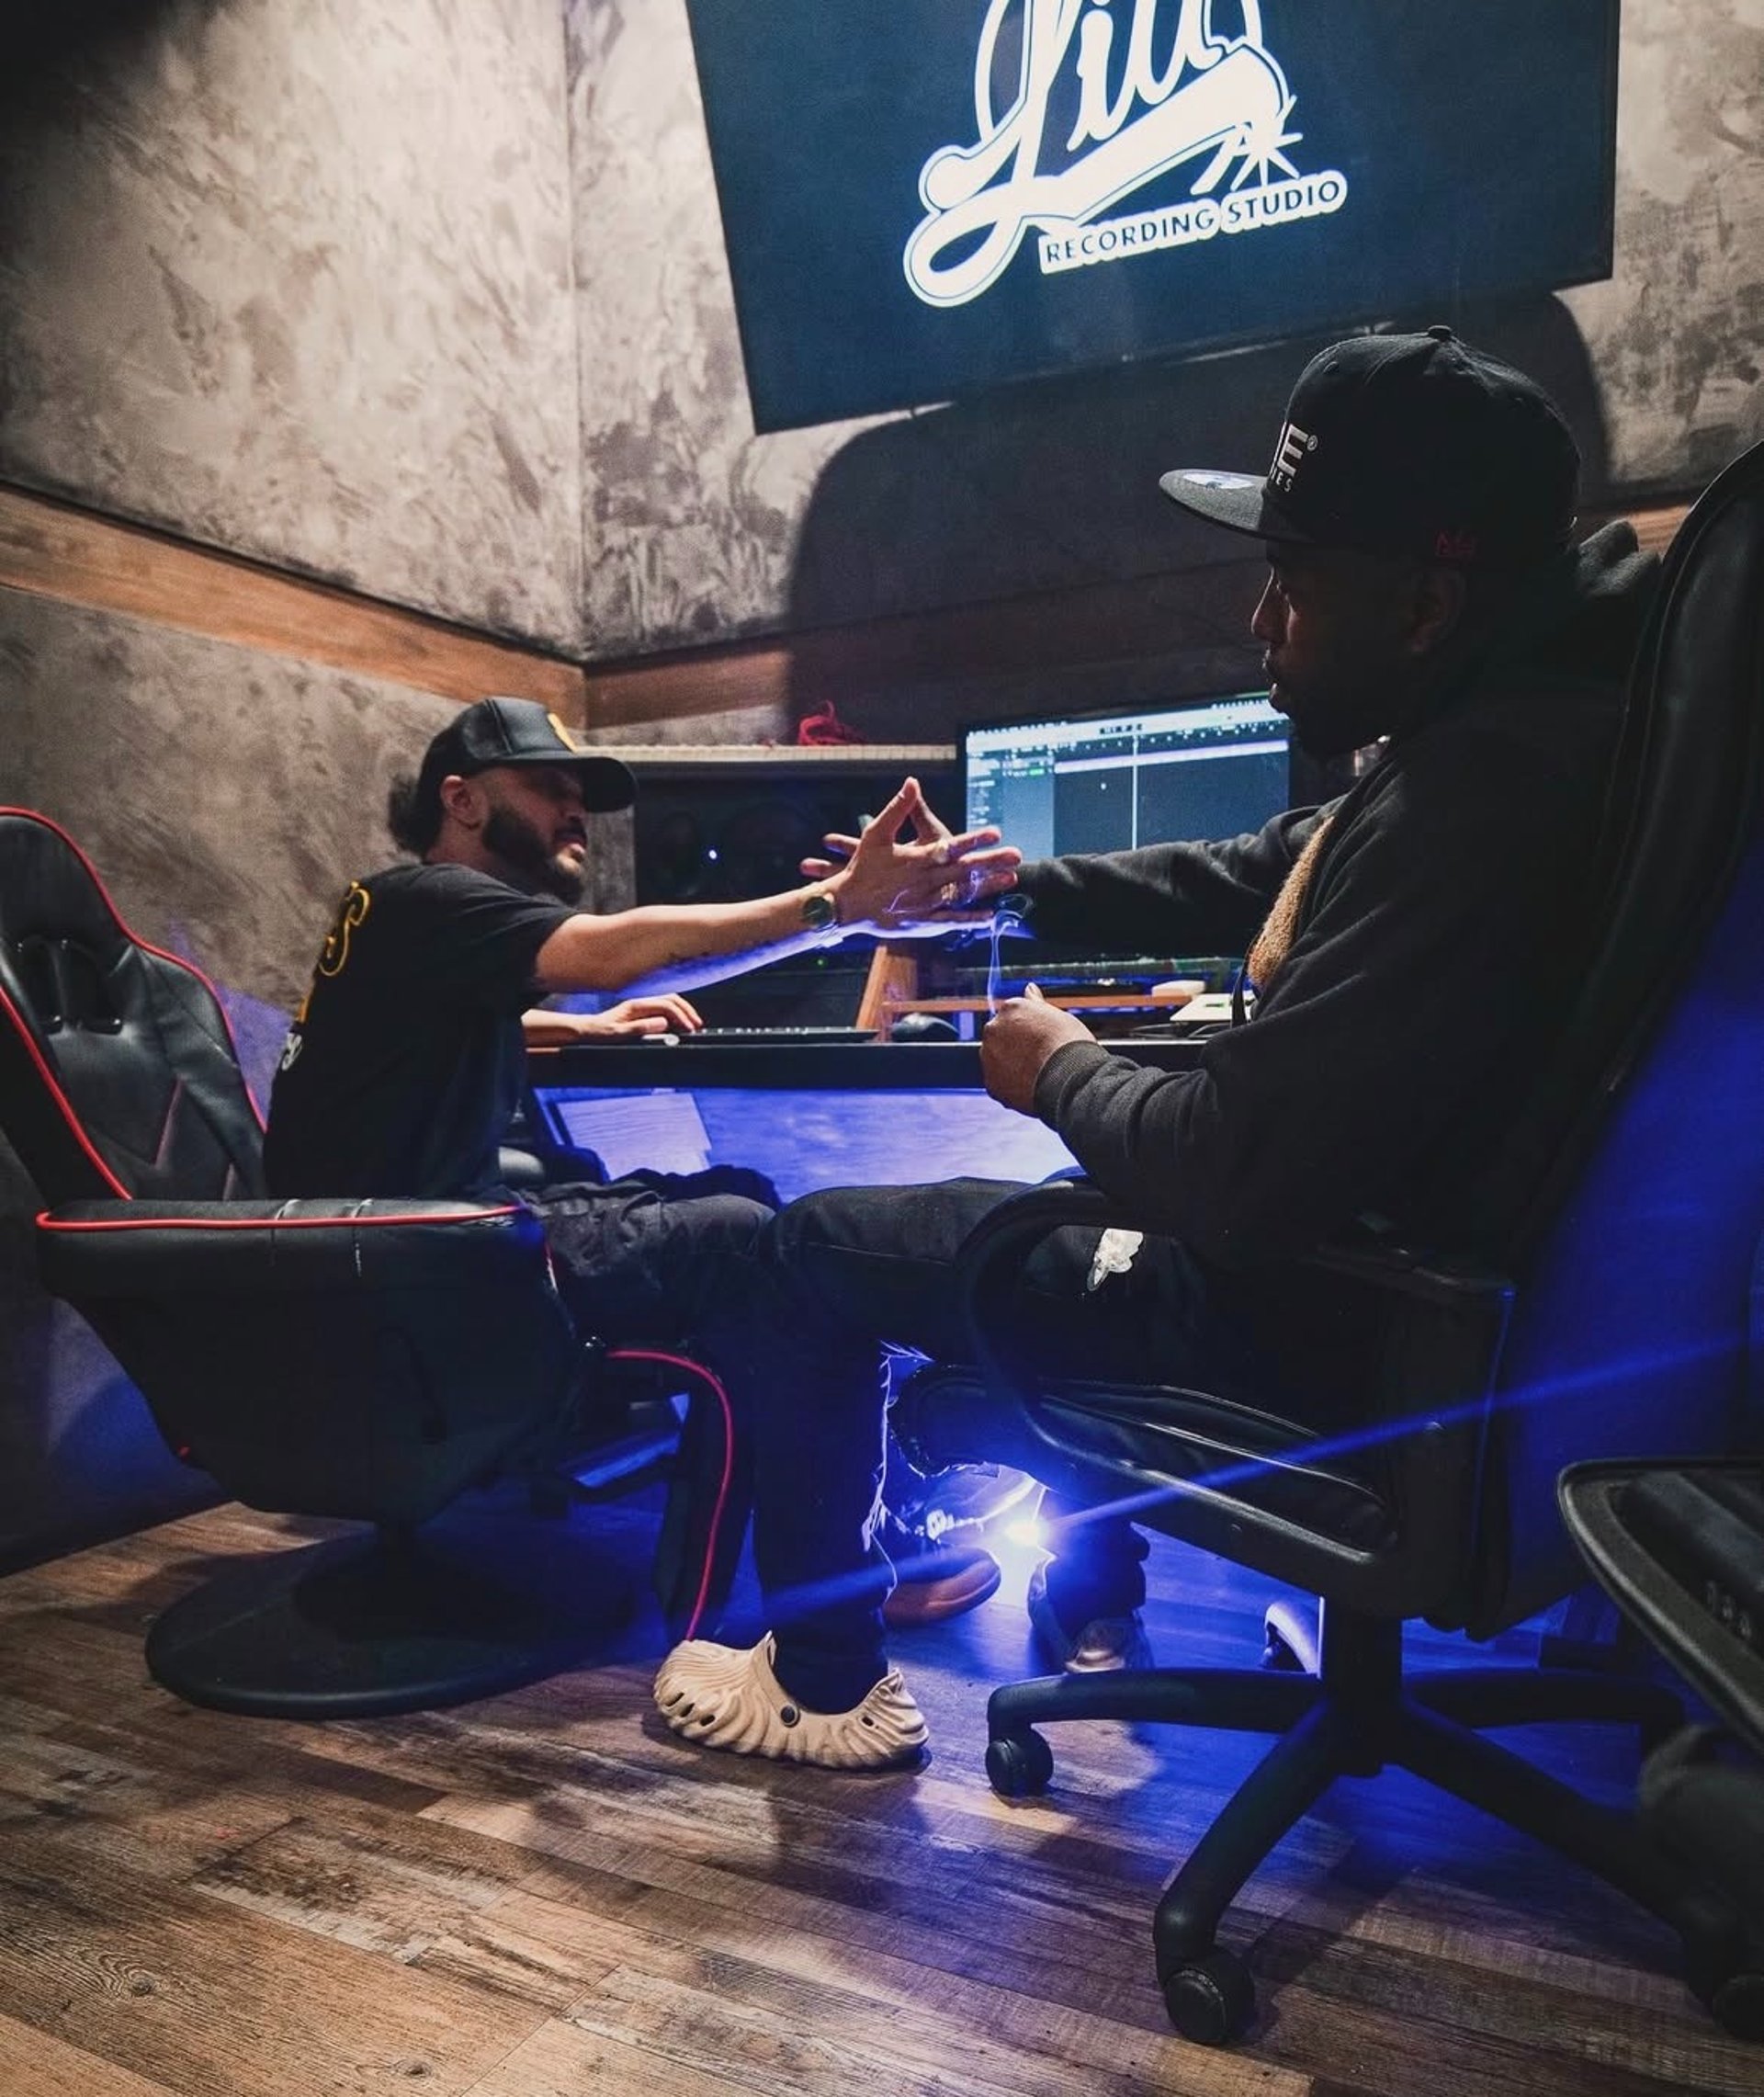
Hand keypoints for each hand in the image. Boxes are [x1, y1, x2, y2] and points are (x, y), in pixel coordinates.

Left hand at [573, 994, 703, 1038]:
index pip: (667, 1005)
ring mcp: (641, 1007)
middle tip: (697, 1025)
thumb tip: (663, 1023)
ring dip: (683, 1011)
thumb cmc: (600, 1033)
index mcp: (637, 1006)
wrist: (587, 1031)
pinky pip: (663, 1009)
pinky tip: (678, 1025)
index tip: (689, 1028)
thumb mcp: (619, 1034)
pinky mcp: (641, 1013)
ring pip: (669, 1002)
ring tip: (691, 1025)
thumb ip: (641, 1028)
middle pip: (672, 999)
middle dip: (687, 1010)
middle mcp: (640, 1003)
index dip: (681, 1016)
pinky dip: (675, 1015)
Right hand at [825, 777, 1019, 934]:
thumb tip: (912, 781)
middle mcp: (925, 881)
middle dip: (991, 862)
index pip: (950, 847)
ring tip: (1011, 879)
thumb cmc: (863, 867)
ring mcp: (926, 903)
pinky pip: (951, 921)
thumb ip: (898, 808)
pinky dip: (971, 919)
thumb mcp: (876, 833)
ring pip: (962, 894)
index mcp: (917, 859)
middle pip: (964, 870)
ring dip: (988, 887)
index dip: (973, 839)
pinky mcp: (923, 921)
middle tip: (1016, 855)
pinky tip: (990, 916)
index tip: (995, 833)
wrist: (848, 905)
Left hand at [980, 983, 1094, 1113]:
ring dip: (1010, 1064)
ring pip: (996, 1059)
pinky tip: (1030, 1084)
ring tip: (1036, 1072)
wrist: (1068, 1077)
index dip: (1027, 1030)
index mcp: (1010, 1009)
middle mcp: (993, 1030)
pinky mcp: (991, 1082)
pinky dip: (1010, 1084)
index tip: (1039, 1038)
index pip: (1012, 1016)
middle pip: (1000, 1037)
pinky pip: (998, 1082)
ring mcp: (989, 1057)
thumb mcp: (1056, 1014)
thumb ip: (1035, 1002)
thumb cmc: (1067, 1044)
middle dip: (1014, 1045)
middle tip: (1038, 1055)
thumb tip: (1029, 988)